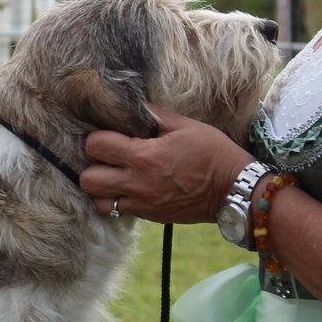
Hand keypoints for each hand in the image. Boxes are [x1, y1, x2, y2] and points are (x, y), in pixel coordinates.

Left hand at [80, 108, 247, 224]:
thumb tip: (134, 106)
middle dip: (92, 165)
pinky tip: (128, 189)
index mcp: (143, 155)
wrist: (233, 188)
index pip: (95, 146)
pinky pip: (117, 213)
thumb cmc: (212, 152)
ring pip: (98, 201)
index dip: (97, 138)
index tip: (108, 136)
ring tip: (114, 176)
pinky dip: (116, 202)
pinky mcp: (149, 216)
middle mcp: (137, 182)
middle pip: (88, 179)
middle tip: (107, 158)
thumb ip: (154, 115)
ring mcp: (142, 203)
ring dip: (101, 188)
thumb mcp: (185, 126)